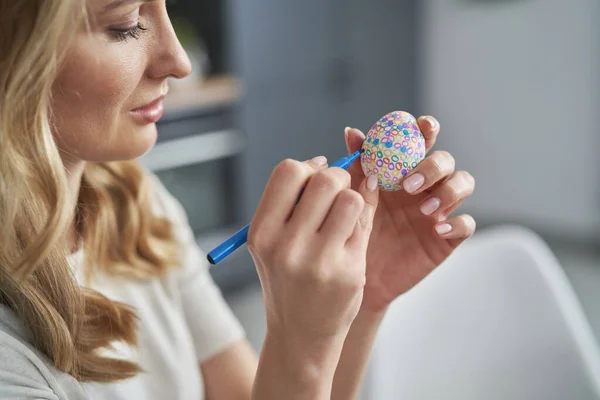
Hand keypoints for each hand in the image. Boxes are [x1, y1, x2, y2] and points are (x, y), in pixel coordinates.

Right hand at [248, 156, 378, 352]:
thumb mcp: (275, 242)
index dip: (309, 167)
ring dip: (353, 200)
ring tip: (345, 217)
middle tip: (339, 193)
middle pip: (325, 180)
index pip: (289, 171)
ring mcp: (319, 261)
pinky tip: (352, 237)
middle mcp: (286, 246)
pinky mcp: (348, 272)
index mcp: (262, 233)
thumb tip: (327, 161)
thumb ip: (295, 202)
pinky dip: (362, 223)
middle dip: (337, 178)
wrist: (300, 334)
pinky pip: (364, 225)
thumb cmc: (288, 280)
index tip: (317, 178)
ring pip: (351, 198)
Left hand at [344, 116, 475, 311]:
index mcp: (403, 170)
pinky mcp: (448, 237)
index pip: (422, 141)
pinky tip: (437, 229)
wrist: (358, 273)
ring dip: (448, 190)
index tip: (423, 126)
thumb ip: (357, 166)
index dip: (428, 129)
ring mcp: (439, 209)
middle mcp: (425, 185)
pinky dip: (458, 223)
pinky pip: (467, 224)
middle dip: (432, 166)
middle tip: (408, 184)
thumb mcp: (355, 198)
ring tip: (424, 208)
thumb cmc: (356, 230)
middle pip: (445, 161)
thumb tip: (353, 133)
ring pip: (463, 184)